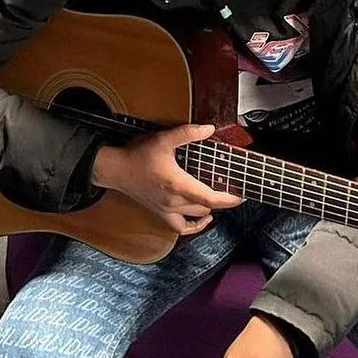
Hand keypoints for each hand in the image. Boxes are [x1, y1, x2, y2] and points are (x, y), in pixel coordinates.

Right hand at [91, 123, 241, 234]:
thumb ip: (187, 133)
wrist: (115, 169)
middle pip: (206, 207)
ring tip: (218, 198)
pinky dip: (194, 226)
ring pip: (196, 216)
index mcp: (177, 184)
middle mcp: (174, 201)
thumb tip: (209, 129)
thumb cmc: (137, 155)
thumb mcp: (163, 139)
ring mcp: (166, 210)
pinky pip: (180, 228)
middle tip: (232, 189)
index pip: (209, 198)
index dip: (229, 199)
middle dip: (222, 200)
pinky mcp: (160, 213)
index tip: (242, 195)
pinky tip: (202, 218)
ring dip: (209, 208)